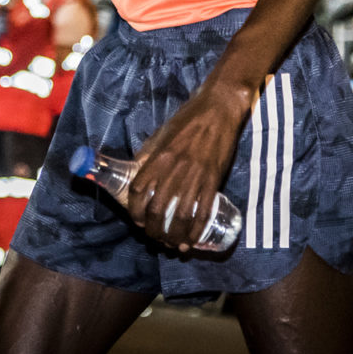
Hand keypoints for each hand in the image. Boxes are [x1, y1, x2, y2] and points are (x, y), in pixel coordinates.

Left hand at [127, 81, 252, 251]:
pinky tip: (191, 240)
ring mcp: (196, 175)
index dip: (135, 210)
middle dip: (153, 229)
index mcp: (159, 156)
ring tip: (172, 245)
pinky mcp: (214, 179)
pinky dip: (196, 230)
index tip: (137, 220)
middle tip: (154, 237)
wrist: (217, 109)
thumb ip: (149, 155)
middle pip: (158, 208)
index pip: (139, 189)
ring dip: (174, 236)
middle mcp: (175, 168)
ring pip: (181, 215)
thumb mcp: (161, 134)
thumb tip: (136, 171)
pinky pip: (204, 211)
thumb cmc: (187, 119)